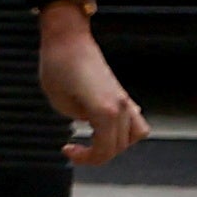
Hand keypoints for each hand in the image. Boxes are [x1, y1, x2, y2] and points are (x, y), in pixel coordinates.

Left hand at [37, 2, 148, 168]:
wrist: (68, 38)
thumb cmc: (59, 65)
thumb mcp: (60, 102)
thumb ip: (77, 119)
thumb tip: (88, 122)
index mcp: (106, 111)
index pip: (105, 150)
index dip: (86, 158)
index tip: (67, 150)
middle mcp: (121, 106)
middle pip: (120, 146)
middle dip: (97, 154)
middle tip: (75, 149)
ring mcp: (124, 98)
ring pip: (136, 133)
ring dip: (117, 143)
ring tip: (96, 141)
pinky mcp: (121, 92)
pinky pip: (133, 118)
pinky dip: (122, 128)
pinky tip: (102, 126)